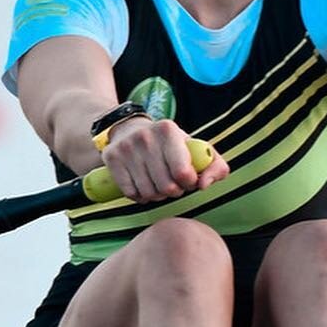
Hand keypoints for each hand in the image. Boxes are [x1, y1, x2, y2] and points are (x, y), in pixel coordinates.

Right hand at [101, 116, 229, 202]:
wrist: (129, 129)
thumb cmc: (170, 145)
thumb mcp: (195, 148)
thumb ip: (215, 166)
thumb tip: (205, 185)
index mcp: (169, 130)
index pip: (183, 172)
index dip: (189, 183)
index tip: (188, 180)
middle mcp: (145, 137)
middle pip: (166, 187)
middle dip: (174, 191)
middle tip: (173, 184)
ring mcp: (126, 148)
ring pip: (149, 193)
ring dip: (157, 195)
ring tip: (159, 184)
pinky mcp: (112, 159)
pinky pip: (131, 194)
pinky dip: (140, 196)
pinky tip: (143, 185)